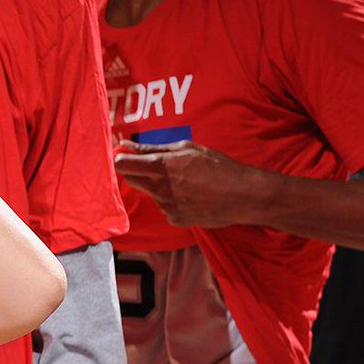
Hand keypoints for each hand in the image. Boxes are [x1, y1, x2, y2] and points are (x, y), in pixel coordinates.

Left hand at [113, 140, 271, 227]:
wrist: (243, 196)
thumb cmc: (217, 166)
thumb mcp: (186, 148)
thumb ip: (151, 149)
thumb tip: (124, 145)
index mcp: (161, 167)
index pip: (122, 165)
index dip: (120, 160)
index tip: (124, 156)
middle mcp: (159, 189)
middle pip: (131, 180)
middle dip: (138, 172)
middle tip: (158, 166)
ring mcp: (166, 206)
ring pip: (150, 193)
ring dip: (158, 186)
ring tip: (185, 181)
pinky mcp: (174, 219)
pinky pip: (164, 207)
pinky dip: (171, 200)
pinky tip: (190, 195)